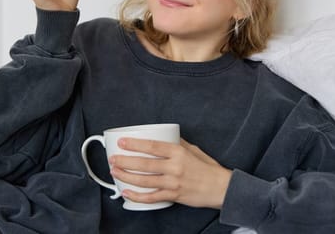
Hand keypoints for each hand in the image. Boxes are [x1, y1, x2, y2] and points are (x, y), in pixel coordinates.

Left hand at [109, 138, 232, 208]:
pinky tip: (126, 192)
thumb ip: (177, 144)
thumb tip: (163, 136)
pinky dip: (137, 196)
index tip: (122, 142)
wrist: (221, 188)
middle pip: (144, 164)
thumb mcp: (194, 150)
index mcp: (178, 152)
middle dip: (125, 161)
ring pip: (144, 180)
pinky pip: (151, 197)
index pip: (152, 146)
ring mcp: (173, 182)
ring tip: (115, 172)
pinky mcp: (173, 195)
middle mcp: (174, 167)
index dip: (135, 144)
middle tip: (113, 158)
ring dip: (126, 176)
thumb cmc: (207, 168)